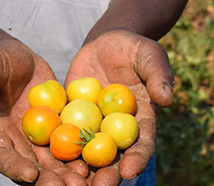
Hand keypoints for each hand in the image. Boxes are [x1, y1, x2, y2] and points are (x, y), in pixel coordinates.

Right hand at [0, 39, 87, 185]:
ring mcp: (36, 139)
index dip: (12, 166)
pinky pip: (68, 146)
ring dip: (67, 175)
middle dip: (47, 180)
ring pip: (51, 163)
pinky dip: (80, 156)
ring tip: (86, 182)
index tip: (29, 175)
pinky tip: (96, 163)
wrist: (19, 61)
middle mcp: (14, 142)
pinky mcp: (56, 131)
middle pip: (28, 167)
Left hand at [65, 29, 174, 184]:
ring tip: (70, 181)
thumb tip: (166, 99)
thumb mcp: (148, 55)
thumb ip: (158, 74)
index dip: (137, 158)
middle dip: (107, 172)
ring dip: (79, 166)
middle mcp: (116, 126)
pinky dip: (57, 141)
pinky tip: (46, 153)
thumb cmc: (131, 48)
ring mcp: (92, 122)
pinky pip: (64, 127)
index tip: (129, 170)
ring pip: (86, 148)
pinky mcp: (72, 113)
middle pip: (113, 154)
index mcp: (140, 118)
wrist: (105, 43)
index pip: (142, 142)